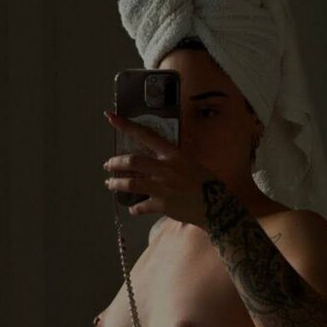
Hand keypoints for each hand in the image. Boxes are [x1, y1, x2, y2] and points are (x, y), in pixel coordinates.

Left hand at [103, 110, 219, 226]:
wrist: (218, 206)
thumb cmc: (207, 182)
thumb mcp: (192, 163)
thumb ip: (174, 160)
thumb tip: (161, 157)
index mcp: (174, 154)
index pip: (146, 136)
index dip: (127, 126)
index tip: (111, 117)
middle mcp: (166, 168)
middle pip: (133, 161)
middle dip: (116, 162)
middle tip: (108, 165)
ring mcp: (163, 187)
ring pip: (132, 183)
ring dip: (117, 183)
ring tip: (110, 184)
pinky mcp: (163, 205)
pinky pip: (142, 206)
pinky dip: (135, 208)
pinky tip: (133, 209)